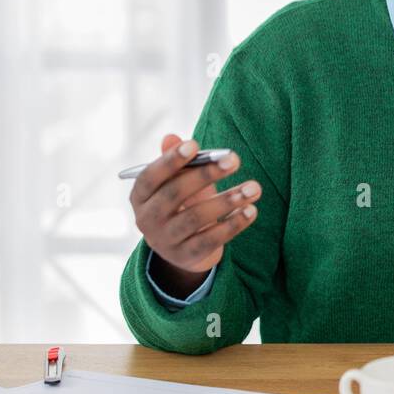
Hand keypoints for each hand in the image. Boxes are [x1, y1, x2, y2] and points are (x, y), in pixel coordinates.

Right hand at [129, 134, 261, 289]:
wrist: (183, 249)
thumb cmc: (182, 204)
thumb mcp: (177, 183)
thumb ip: (176, 162)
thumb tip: (171, 137)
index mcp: (140, 196)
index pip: (150, 177)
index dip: (170, 160)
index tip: (195, 145)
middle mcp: (147, 219)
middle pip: (174, 194)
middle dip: (206, 174)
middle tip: (234, 159)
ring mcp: (165, 241)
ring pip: (196, 217)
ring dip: (227, 200)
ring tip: (254, 187)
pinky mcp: (186, 256)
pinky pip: (211, 239)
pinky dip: (233, 224)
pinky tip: (251, 210)